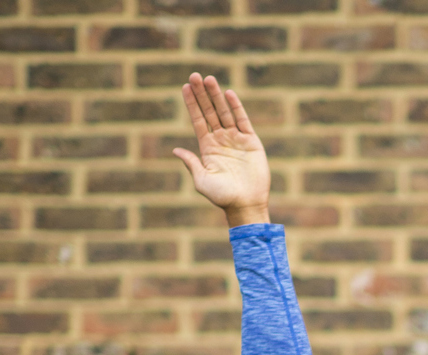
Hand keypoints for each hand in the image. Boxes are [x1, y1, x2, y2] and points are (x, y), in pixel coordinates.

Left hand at [172, 73, 269, 225]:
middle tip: (195, 76)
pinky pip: (243, 120)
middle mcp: (221, 140)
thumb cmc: (222, 196)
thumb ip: (191, 163)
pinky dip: (236, 107)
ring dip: (216, 96)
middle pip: (209, 111)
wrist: (246, 205)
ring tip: (209, 79)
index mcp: (207, 147)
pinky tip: (228, 93)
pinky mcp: (251, 142)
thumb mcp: (201, 180)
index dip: (192, 104)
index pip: (198, 120)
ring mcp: (236, 140)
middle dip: (202, 94)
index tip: (185, 87)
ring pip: (224, 112)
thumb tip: (176, 149)